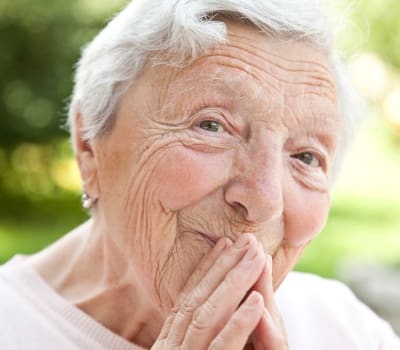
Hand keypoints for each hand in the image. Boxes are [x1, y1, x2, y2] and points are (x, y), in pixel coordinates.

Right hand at [152, 234, 287, 348]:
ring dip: (234, 283)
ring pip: (208, 315)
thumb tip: (212, 295)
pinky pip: (221, 347)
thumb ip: (199, 329)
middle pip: (198, 299)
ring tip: (257, 257)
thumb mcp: (193, 349)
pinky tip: (257, 300)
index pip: (188, 297)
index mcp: (169, 342)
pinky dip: (238, 322)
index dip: (206, 268)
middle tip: (247, 240)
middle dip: (224, 267)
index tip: (224, 243)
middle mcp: (172, 347)